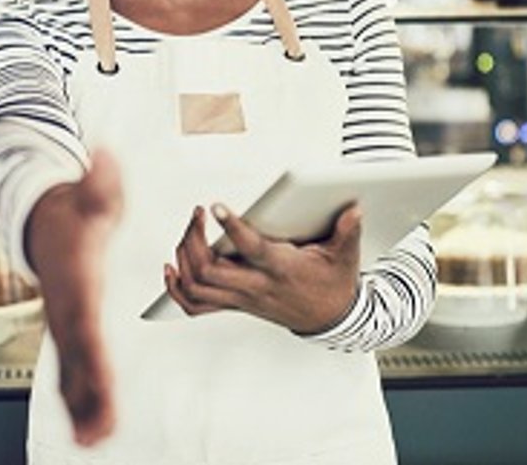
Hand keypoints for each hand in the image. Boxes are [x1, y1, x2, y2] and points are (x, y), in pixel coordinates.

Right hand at [25, 149, 122, 446]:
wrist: (40, 215)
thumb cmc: (73, 208)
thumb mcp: (91, 191)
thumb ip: (100, 180)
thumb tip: (105, 157)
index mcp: (76, 281)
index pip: (83, 322)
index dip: (90, 354)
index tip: (101, 382)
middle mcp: (65, 308)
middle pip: (74, 359)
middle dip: (85, 397)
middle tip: (97, 433)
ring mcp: (63, 321)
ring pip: (69, 371)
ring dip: (80, 407)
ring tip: (94, 442)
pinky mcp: (67, 327)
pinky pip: (70, 368)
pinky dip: (76, 397)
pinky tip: (88, 424)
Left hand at [164, 202, 361, 334]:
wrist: (330, 319)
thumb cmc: (333, 284)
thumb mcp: (345, 256)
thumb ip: (348, 232)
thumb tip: (353, 210)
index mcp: (281, 270)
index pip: (251, 250)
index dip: (231, 228)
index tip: (216, 207)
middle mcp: (256, 287)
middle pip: (209, 270)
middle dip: (194, 239)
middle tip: (198, 214)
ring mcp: (242, 299)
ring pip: (196, 286)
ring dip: (184, 257)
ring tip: (190, 230)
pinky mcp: (236, 305)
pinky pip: (196, 304)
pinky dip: (177, 288)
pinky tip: (173, 267)